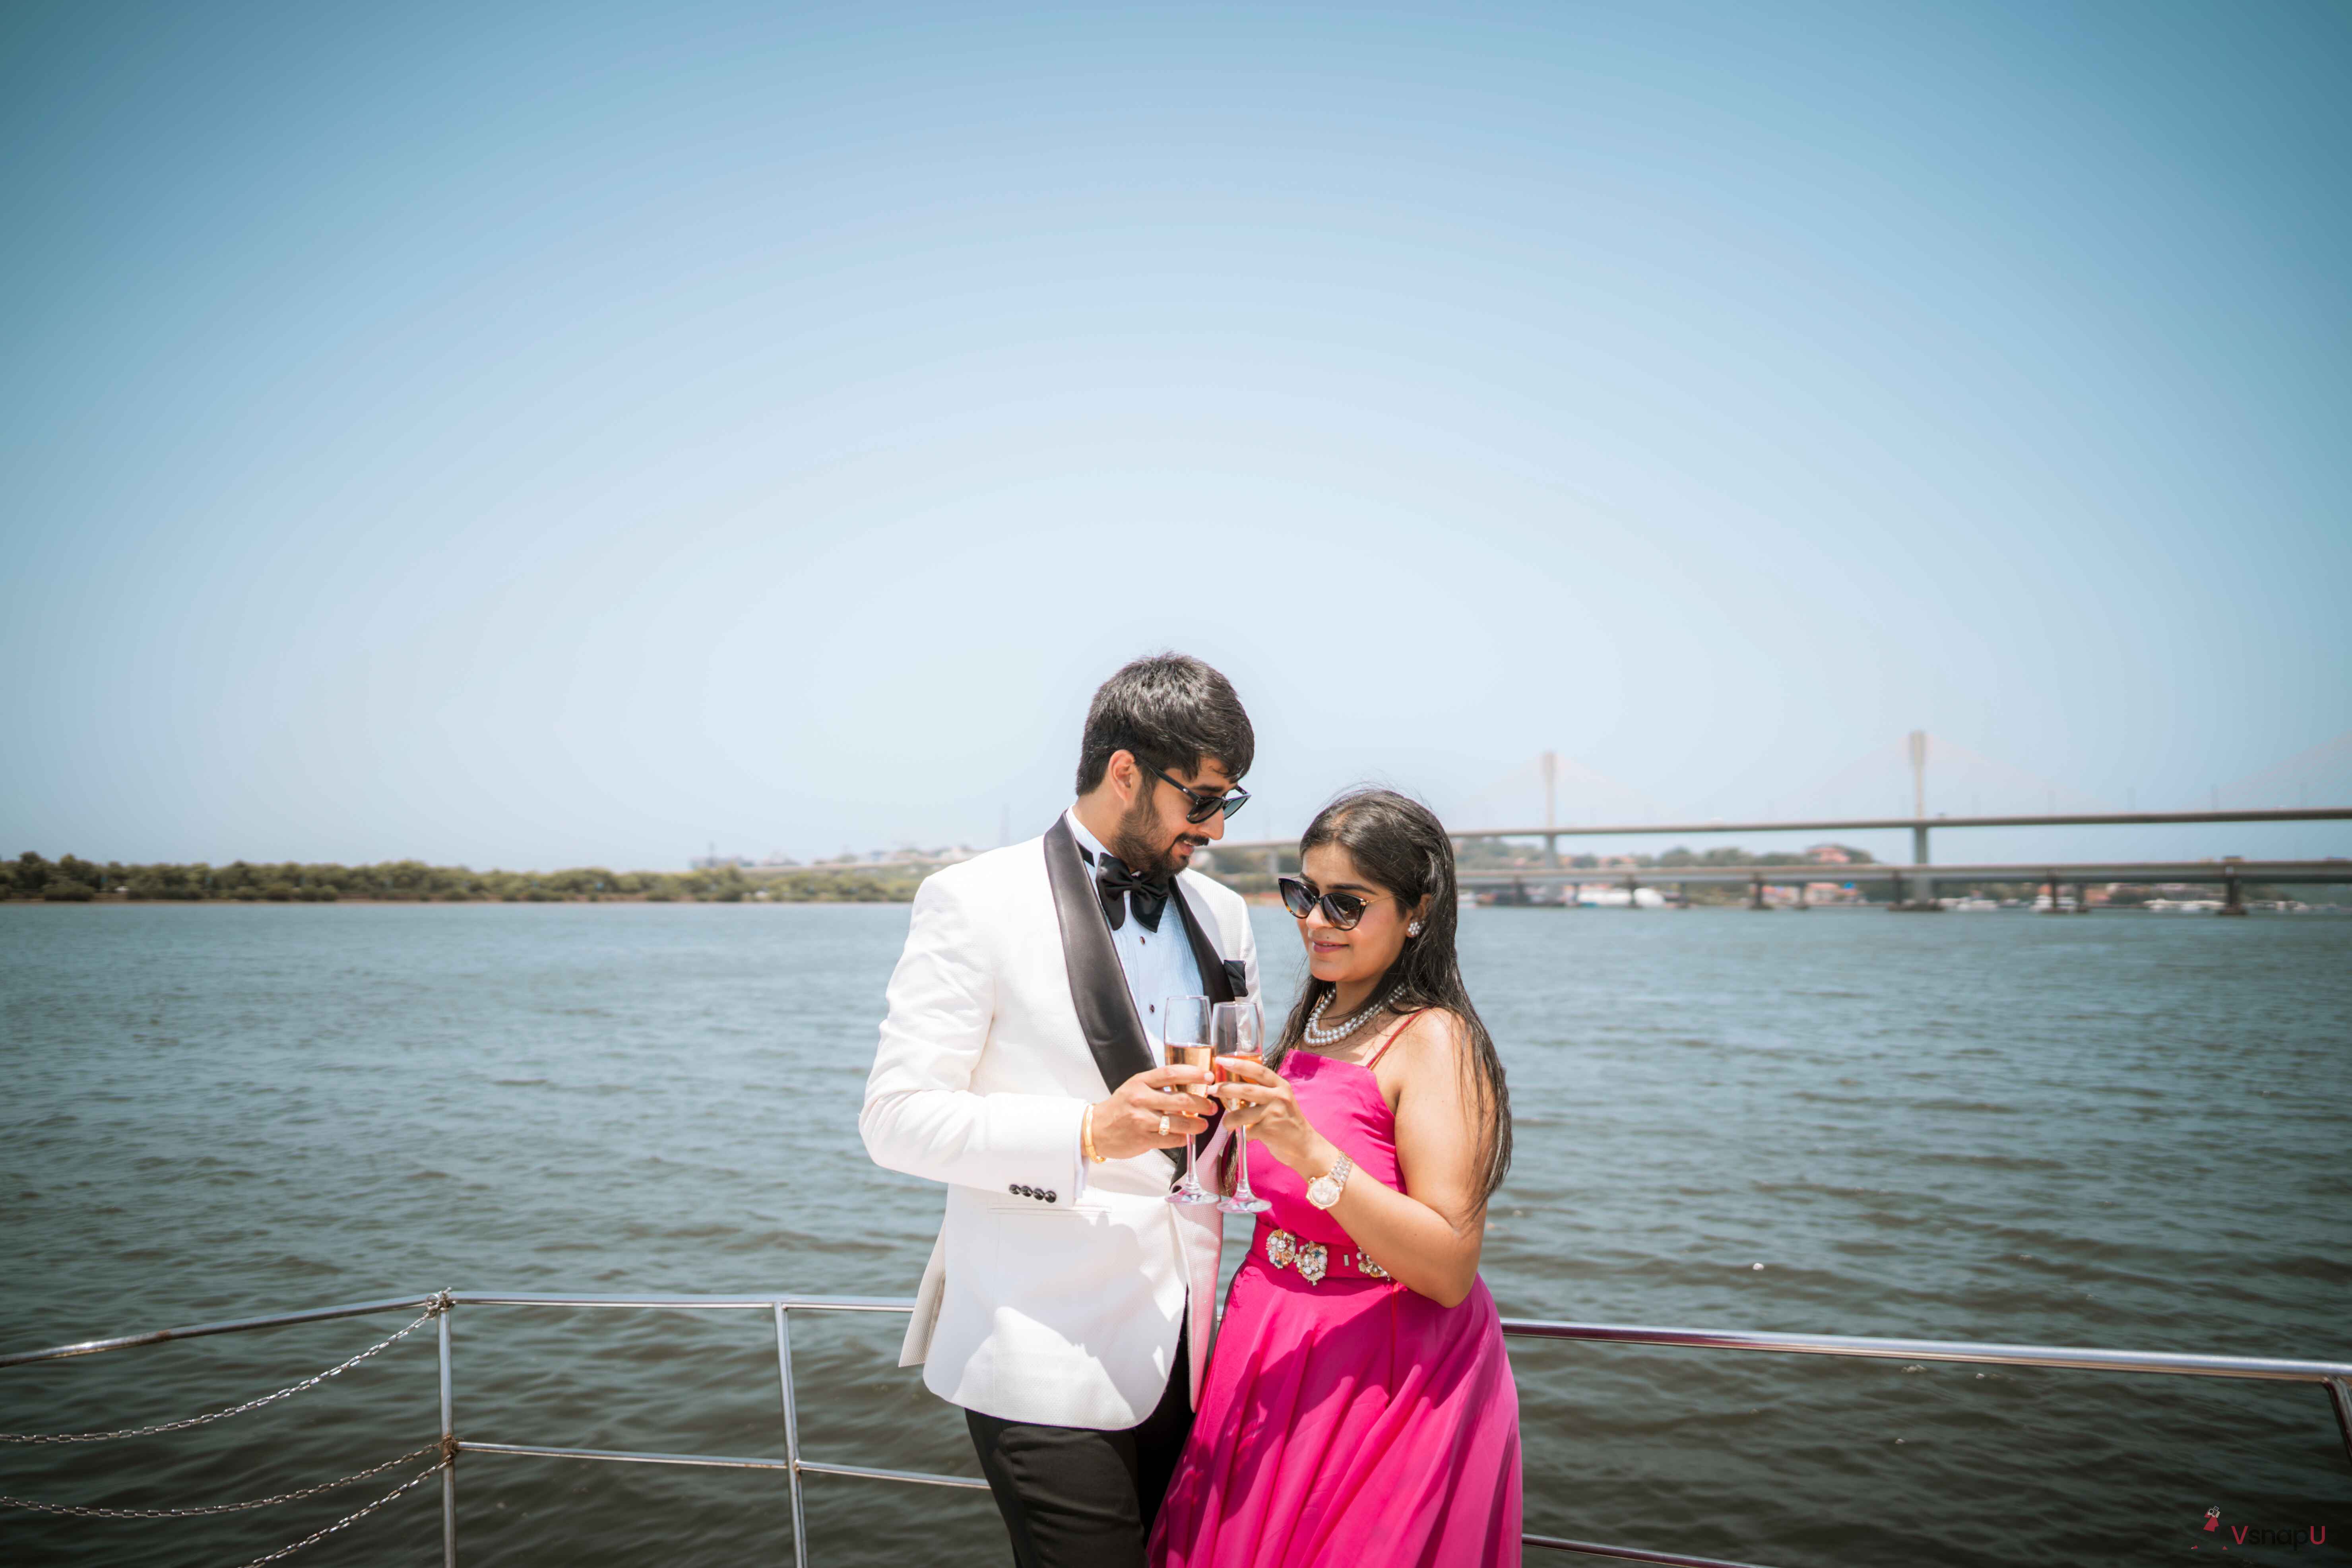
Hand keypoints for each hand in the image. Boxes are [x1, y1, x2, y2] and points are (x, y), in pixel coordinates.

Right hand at [1091, 1065, 1215, 1161]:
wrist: (1095, 1129)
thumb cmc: (1120, 1107)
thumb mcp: (1135, 1087)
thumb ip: (1158, 1086)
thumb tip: (1190, 1088)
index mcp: (1140, 1082)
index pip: (1171, 1073)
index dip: (1194, 1074)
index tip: (1209, 1078)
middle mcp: (1141, 1099)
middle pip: (1181, 1099)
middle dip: (1202, 1103)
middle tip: (1212, 1107)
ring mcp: (1141, 1120)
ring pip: (1179, 1122)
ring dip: (1197, 1124)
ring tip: (1203, 1125)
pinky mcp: (1142, 1140)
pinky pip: (1171, 1140)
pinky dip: (1183, 1138)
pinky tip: (1186, 1137)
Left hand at [1213, 1056, 1332, 1173]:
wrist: (1305, 1146)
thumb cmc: (1288, 1122)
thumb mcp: (1281, 1100)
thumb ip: (1264, 1091)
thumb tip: (1234, 1085)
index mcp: (1281, 1086)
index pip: (1258, 1070)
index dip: (1238, 1064)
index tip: (1221, 1060)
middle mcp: (1279, 1097)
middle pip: (1245, 1089)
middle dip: (1224, 1088)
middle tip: (1210, 1089)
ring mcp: (1274, 1114)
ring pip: (1241, 1113)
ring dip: (1228, 1118)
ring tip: (1226, 1122)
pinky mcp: (1268, 1131)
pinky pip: (1246, 1130)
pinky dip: (1243, 1133)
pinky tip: (1247, 1135)